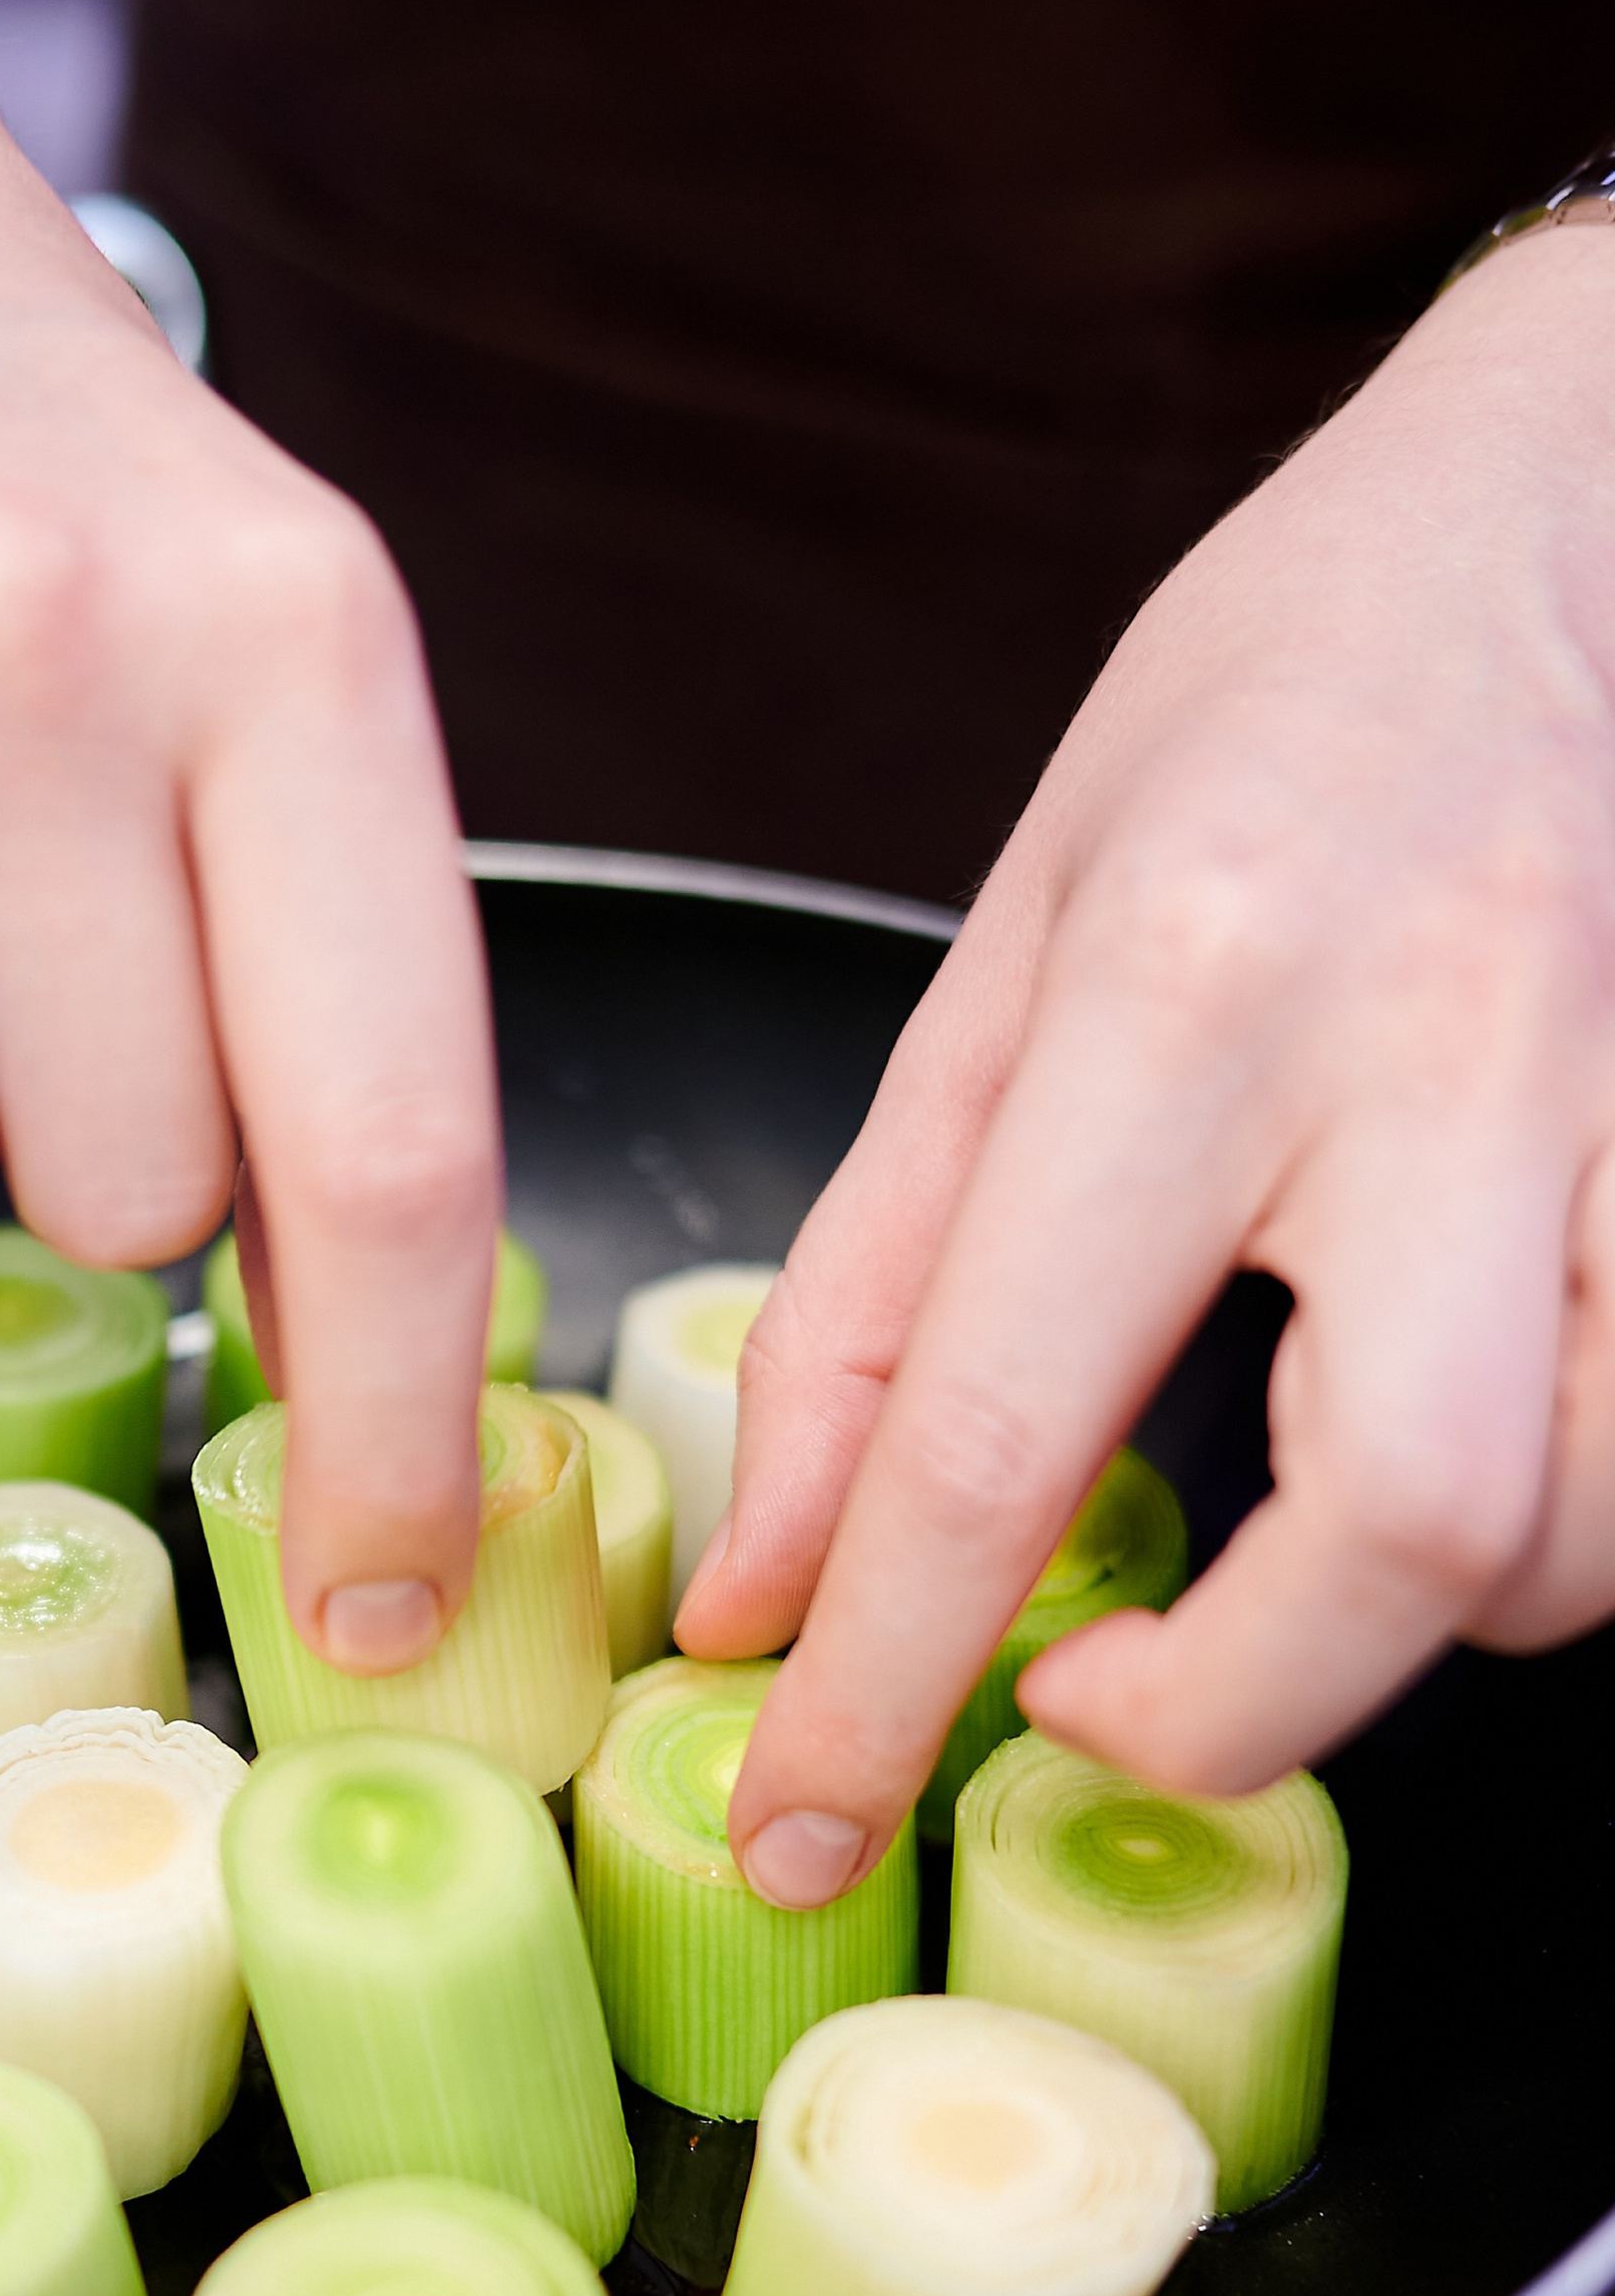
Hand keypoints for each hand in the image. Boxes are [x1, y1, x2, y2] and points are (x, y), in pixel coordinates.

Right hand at [0, 0, 500, 1672]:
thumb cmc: (52, 488)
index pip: (388, 1147)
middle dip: (91, 1160)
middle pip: (111, 1198)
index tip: (393, 1602)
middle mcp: (42, 645)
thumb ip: (341, 996)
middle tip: (35, 957)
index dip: (400, 1431)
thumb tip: (363, 1374)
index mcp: (295, 643)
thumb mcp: (285, 668)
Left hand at [676, 226, 1614, 1898]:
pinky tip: (1455, 1456)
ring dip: (1429, 1618)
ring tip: (1301, 1548)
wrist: (1587, 486)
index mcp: (1189, 979)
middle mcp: (1447, 1047)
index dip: (884, 1674)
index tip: (810, 1810)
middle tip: (1105, 1702)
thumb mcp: (1009, 954)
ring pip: (1596, 1517)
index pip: (1007, 1421)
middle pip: (1412, 1522)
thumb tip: (763, 1578)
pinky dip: (1563, 1522)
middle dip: (1242, 1705)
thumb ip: (875, 1288)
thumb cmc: (1274, 710)